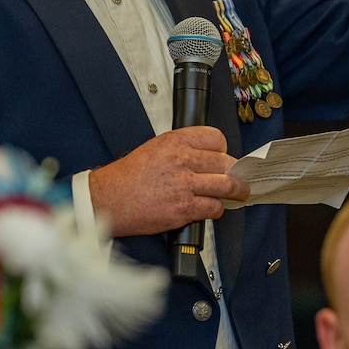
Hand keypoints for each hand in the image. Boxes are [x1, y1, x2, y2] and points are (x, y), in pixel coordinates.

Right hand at [87, 127, 249, 236]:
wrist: (108, 199)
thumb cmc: (128, 177)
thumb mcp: (155, 149)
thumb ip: (182, 150)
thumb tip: (209, 158)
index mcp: (175, 141)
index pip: (216, 138)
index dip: (224, 150)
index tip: (225, 157)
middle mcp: (182, 160)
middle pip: (226, 162)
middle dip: (235, 172)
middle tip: (239, 177)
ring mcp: (184, 185)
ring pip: (226, 186)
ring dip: (236, 192)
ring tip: (240, 194)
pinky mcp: (183, 208)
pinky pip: (213, 208)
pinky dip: (216, 210)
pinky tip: (210, 208)